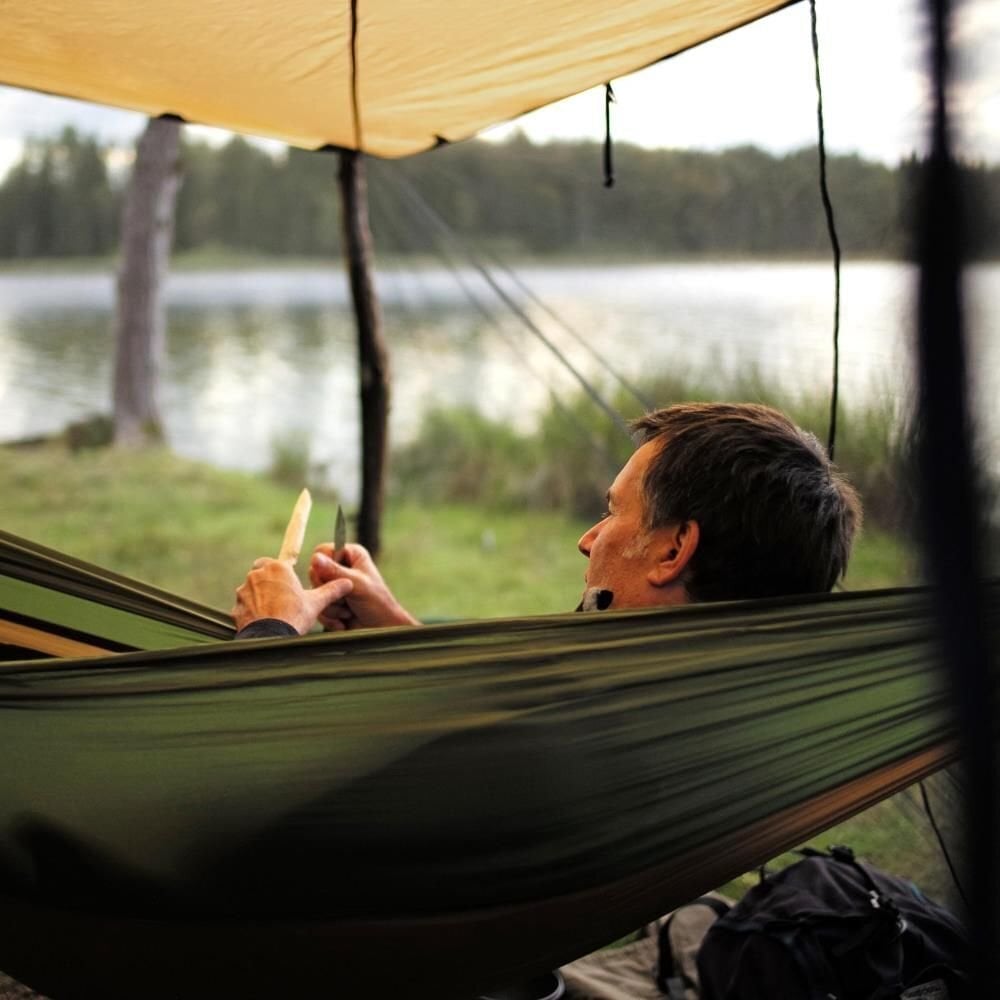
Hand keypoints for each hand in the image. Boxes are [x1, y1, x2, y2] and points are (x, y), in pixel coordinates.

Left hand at [232, 557, 352, 634]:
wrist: (271, 638)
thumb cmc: (294, 617)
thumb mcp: (316, 603)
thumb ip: (331, 590)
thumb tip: (347, 583)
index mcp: (278, 568)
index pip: (278, 560)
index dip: (282, 570)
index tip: (285, 576)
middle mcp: (258, 575)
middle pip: (261, 571)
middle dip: (269, 580)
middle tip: (282, 595)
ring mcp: (244, 591)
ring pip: (251, 589)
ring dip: (259, 596)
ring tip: (273, 612)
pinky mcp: (236, 606)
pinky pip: (244, 606)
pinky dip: (251, 612)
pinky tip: (262, 621)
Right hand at [309, 543, 418, 629]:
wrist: (381, 628)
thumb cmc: (378, 602)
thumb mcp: (357, 584)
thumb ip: (335, 571)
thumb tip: (315, 558)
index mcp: (351, 554)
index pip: (322, 551)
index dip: (323, 565)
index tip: (333, 578)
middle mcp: (341, 567)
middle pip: (314, 573)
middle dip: (329, 591)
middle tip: (346, 597)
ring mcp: (334, 585)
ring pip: (315, 592)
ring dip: (332, 606)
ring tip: (349, 609)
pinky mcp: (330, 601)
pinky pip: (317, 606)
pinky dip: (330, 616)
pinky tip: (344, 618)